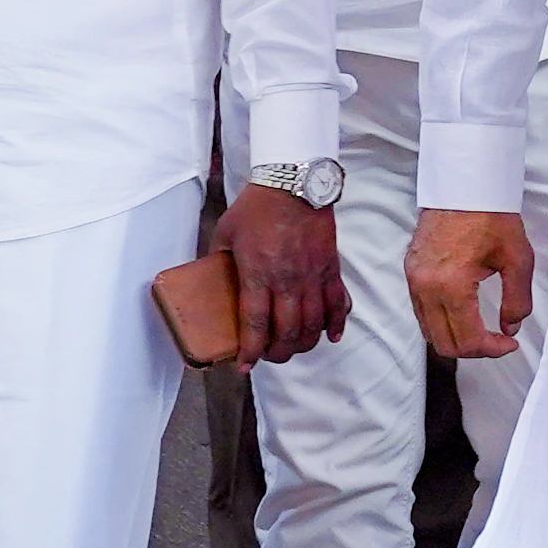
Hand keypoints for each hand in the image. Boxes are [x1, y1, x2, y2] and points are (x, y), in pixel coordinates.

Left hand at [224, 187, 347, 366]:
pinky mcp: (331, 268)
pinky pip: (338, 303)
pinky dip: (336, 324)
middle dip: (277, 353)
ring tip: (293, 349)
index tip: (245, 366)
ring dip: (303, 344)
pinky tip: (330, 336)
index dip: (250, 351)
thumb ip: (218, 259)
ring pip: (313, 324)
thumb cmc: (257, 206)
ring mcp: (312, 276)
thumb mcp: (226, 232)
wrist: (294, 181)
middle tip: (269, 358)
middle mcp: (287, 280)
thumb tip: (209, 277)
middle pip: (287, 332)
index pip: (255, 324)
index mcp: (258, 273)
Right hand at [410, 206, 533, 361]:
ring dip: (456, 338)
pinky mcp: (410, 272)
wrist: (464, 185)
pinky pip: (421, 312)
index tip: (509, 343)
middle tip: (497, 341)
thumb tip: (510, 329)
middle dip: (474, 350)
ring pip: (429, 331)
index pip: (467, 340)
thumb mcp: (517, 259)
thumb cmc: (490, 215)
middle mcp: (426, 286)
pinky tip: (464, 314)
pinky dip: (442, 322)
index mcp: (451, 284)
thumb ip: (517, 300)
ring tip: (482, 330)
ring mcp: (413, 279)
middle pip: (444, 344)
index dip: (492, 350)